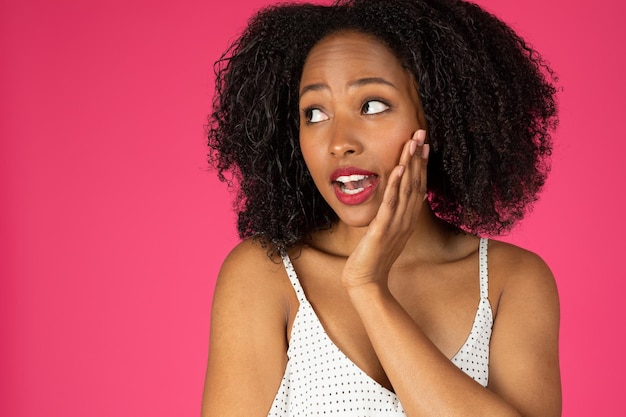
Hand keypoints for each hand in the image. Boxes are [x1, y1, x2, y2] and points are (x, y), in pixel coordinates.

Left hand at [341, 129, 429, 288]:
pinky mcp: (382, 230)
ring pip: (406, 190)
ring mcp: (396, 224)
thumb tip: (393, 200)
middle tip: (421, 133)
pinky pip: (391, 204)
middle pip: (416, 183)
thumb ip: (391, 216)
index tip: (423, 144)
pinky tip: (399, 169)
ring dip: (410, 165)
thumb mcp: (386, 232)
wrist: (366, 282)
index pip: (417, 187)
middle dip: (418, 157)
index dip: (421, 164)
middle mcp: (406, 220)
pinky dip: (396, 186)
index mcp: (407, 219)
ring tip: (412, 143)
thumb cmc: (374, 259)